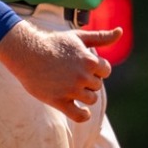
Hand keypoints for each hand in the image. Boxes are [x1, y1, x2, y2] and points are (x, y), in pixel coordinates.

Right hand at [0, 23, 117, 122]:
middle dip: (88, 81)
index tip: (83, 65)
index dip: (96, 68)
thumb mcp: (78, 37)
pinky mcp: (59, 101)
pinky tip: (82, 111)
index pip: (105, 71)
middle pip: (97, 85)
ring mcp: (71, 90)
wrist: (26, 52)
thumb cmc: (53, 43)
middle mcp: (82, 76)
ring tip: (71, 87)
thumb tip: (120, 31)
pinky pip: (79, 115)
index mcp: (89, 61)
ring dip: (85, 95)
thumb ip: (101, 37)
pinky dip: (83, 115)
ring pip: (91, 99)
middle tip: (71, 74)